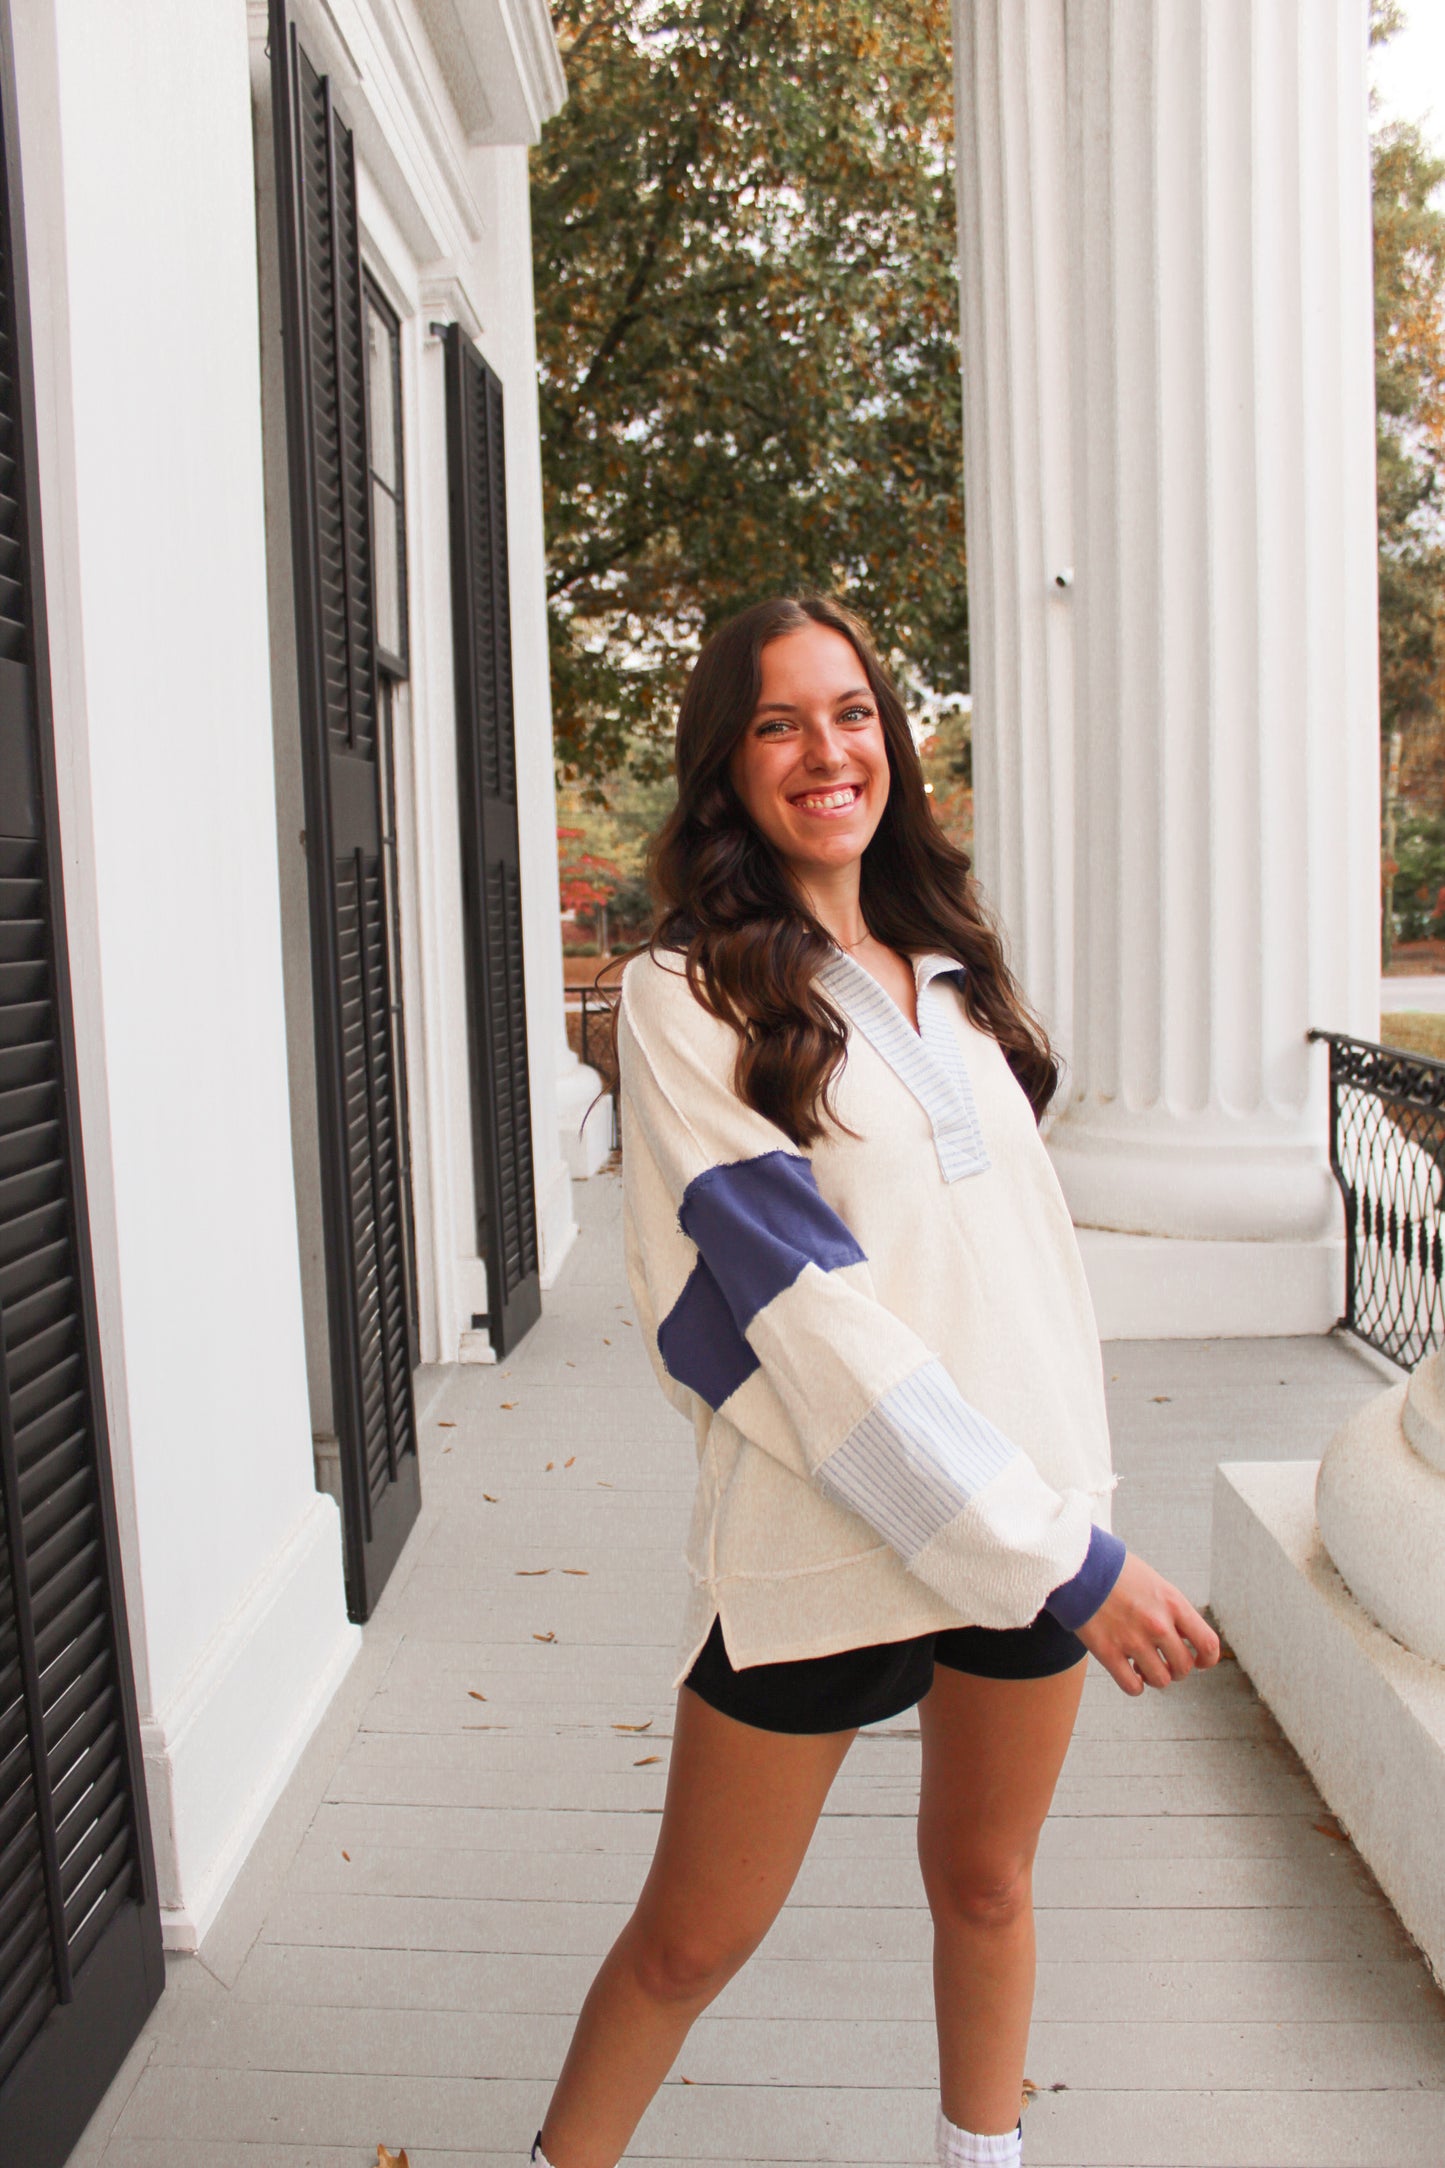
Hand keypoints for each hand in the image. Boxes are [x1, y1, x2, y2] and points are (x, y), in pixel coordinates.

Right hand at [1075, 1551, 1219, 1695]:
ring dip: (1154, 1677)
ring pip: (1160, 1680)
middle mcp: (1157, 1624)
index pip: (1208, 1644)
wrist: (1078, 1565)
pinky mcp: (1108, 1652)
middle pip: (1183, 1667)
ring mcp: (1133, 1639)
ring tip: (1142, 1665)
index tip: (1198, 1662)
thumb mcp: (1155, 1583)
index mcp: (1173, 1603)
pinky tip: (1129, 1672)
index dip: (1207, 1660)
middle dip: (1176, 1670)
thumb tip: (1186, 1640)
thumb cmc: (1117, 1572)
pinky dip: (1135, 1686)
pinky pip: (1133, 1687)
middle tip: (1163, 1661)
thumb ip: (1173, 1611)